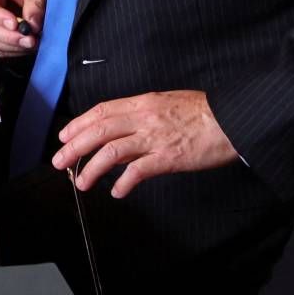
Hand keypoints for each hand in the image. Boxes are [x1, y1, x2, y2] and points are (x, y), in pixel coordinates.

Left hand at [52, 89, 237, 195]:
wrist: (235, 119)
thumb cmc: (204, 112)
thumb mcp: (167, 102)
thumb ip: (143, 114)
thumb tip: (122, 129)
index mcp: (142, 103)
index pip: (101, 111)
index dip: (79, 124)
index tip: (64, 136)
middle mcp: (143, 118)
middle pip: (98, 131)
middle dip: (74, 147)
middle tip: (58, 161)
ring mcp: (155, 138)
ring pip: (111, 152)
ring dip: (91, 169)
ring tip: (81, 182)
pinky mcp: (169, 158)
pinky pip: (138, 171)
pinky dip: (123, 183)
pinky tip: (117, 192)